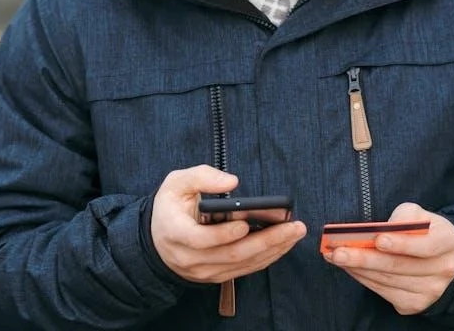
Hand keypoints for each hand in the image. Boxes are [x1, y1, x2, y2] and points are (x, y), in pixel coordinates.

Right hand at [151, 165, 306, 283]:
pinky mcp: (216, 276)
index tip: (246, 223)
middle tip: (293, 226)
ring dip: (273, 250)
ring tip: (295, 232)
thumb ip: (201, 177)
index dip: (224, 234)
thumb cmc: (170, 207)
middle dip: (266, 241)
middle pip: (232, 254)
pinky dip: (266, 257)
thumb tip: (232, 181)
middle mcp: (189, 258)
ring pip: (242, 264)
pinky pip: (245, 270)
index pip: (201, 239)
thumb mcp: (176, 183)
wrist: (158, 238)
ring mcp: (203, 271)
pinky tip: (283, 244)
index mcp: (176, 233)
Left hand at [324, 203, 453, 315]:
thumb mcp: (419, 214)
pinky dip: (364, 279)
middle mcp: (444, 270)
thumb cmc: (423, 230)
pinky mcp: (415, 304)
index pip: (425, 245)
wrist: (438, 258)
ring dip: (358, 269)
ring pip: (388, 280)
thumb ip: (403, 216)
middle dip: (365, 258)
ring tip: (335, 257)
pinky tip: (349, 268)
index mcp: (449, 242)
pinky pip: (384, 292)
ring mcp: (431, 291)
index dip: (401, 244)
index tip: (377, 239)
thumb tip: (378, 230)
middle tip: (338, 252)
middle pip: (400, 266)